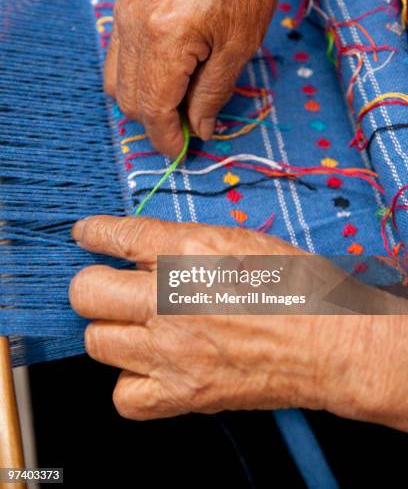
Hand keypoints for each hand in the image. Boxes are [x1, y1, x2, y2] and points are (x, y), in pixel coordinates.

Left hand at [70, 215, 407, 429]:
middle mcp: (171, 299)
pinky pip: (123, 397)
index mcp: (190, 251)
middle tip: (113, 288)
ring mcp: (172, 351)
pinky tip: (151, 368)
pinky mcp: (182, 393)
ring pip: (96, 342)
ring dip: (112, 331)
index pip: (115, 235)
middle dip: (93, 286)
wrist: (332, 342)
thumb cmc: (296, 286)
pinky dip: (131, 383)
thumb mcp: (240, 240)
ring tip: (139, 328)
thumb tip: (143, 247)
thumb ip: (184, 242)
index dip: (93, 234)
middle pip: (86, 292)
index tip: (86, 236)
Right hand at [105, 0, 303, 157]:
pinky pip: (118, 58)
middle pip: (129, 100)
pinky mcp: (127, 7)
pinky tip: (164, 81)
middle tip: (186, 132)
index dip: (165, 138)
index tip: (180, 154)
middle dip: (155, 124)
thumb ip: (212, 96)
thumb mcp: (238, 49)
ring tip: (177, 108)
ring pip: (117, 83)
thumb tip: (199, 130)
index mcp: (164, 39)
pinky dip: (137, 79)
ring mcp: (125, 15)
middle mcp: (134, 27)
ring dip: (144, 104)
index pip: (152, 109)